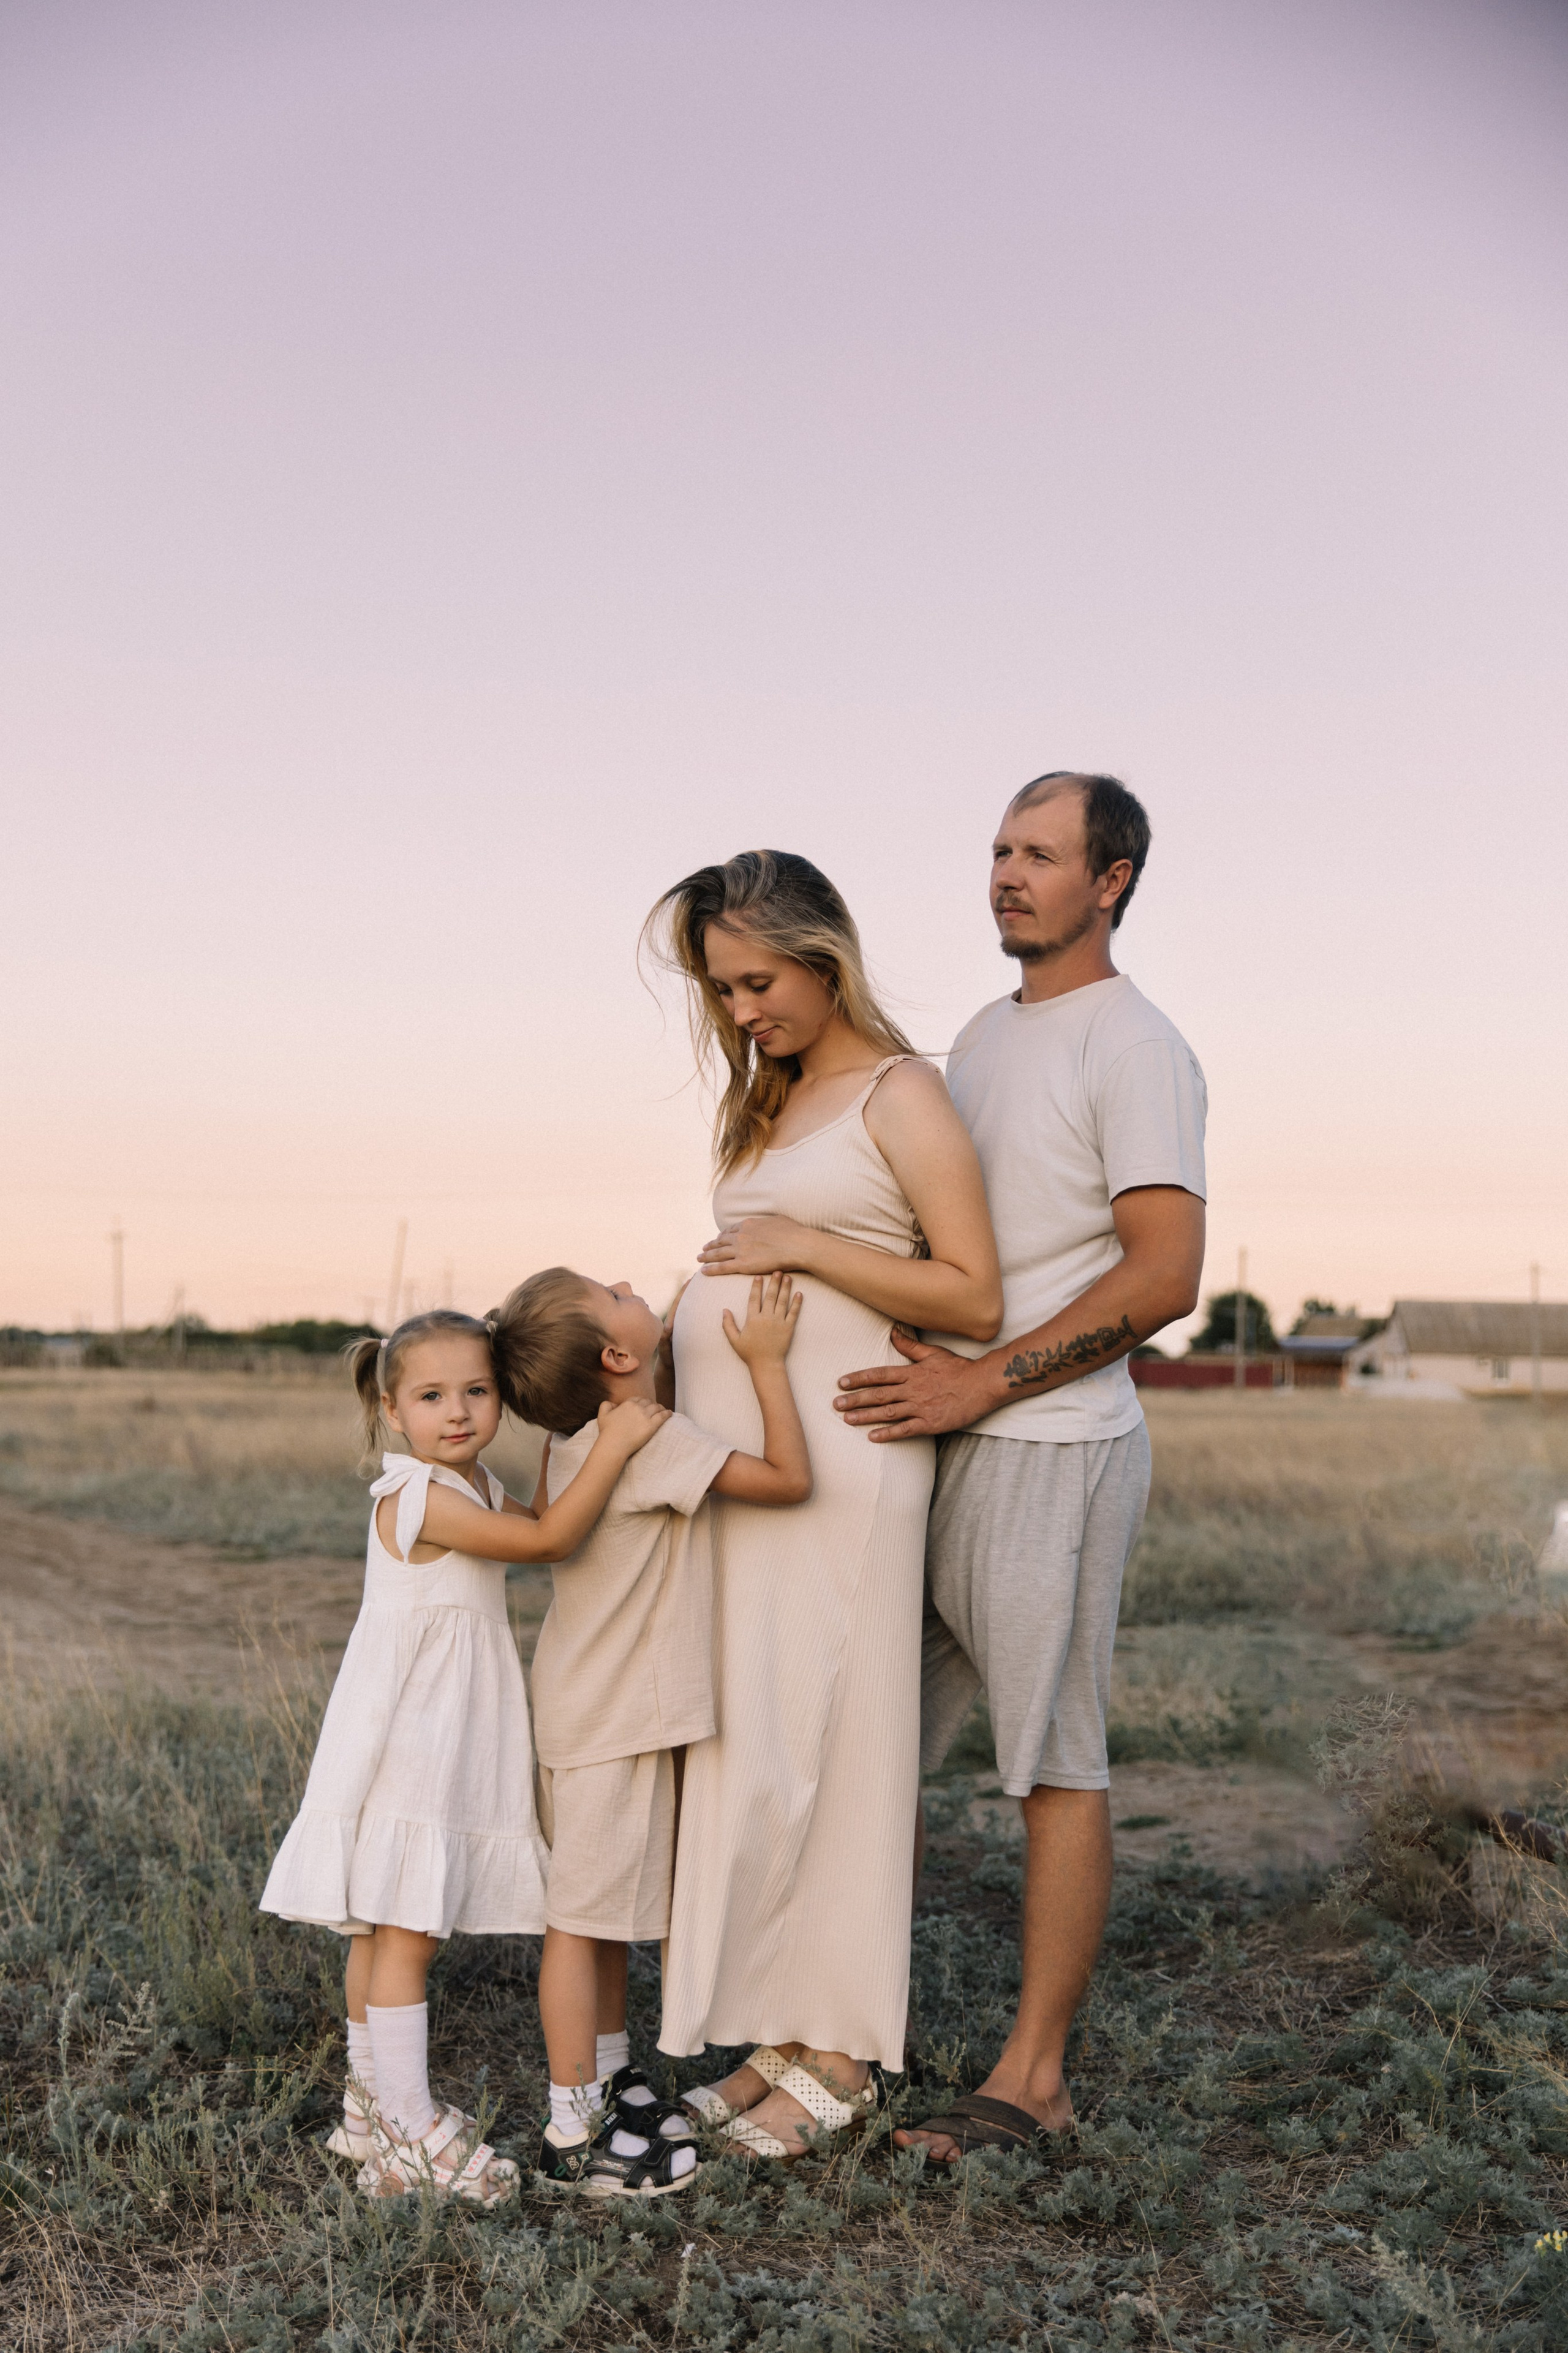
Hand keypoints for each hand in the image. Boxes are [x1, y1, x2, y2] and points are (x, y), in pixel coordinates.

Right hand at [594, 1397, 670, 1458]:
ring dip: (660, 1407)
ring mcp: (645, 1416)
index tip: (644, 1405)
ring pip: (657, 1407)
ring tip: (663, 1410)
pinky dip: (667, 1413)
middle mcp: (637, 1408)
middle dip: (651, 1404)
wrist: (614, 1444)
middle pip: (648, 1402)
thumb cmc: (607, 1432)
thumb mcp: (602, 1415)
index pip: (637, 1399)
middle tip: (654, 1408)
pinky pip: (662, 1416)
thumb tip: (615, 1404)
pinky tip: (670, 1414)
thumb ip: (606, 1405)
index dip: (641, 1402)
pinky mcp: (652, 1426)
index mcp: (627, 1404)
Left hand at [698, 1215, 814, 1277]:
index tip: (719, 1238)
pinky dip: (711, 1269)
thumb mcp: (778, 1220)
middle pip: (721, 1241)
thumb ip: (768, 1222)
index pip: (731, 1230)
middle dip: (711, 1245)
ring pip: (718, 1253)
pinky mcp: (742, 1264)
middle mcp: (741, 1235)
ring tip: (699, 1259)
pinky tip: (703, 1271)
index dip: (723, 1235)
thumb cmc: (793, 1233)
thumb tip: (769, 1223)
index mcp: (749, 1224)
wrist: (797, 1245)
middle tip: (704, 1248)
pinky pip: (722, 1267)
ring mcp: (740, 1250)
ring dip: (707, 1256)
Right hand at [721, 1273, 802, 1365]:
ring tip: (788, 1277)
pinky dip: (797, 1303)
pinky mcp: (788, 1328)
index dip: (756, 1286)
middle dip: (774, 1282)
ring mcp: (778, 1322)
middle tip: (777, 1270)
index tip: (759, 1276)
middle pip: (770, 1296)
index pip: (754, 1298)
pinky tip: (799, 1294)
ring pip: (782, 1301)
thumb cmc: (749, 1353)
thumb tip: (724, 1310)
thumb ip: (728, 1324)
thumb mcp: (734, 1340)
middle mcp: (766, 1318)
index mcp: (752, 1319)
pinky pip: (793, 1313)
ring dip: (785, 1288)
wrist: (766, 1365)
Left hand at [833, 1329, 994, 1440]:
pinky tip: (872, 1437)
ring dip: (865, 1416)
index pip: (879, 1374)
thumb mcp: (933, 1353)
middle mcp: (912, 1389)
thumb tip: (893, 1332)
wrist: (982, 1385)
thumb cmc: (959, 1368)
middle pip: (878, 1394)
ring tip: (846, 1420)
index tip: (841, 1383)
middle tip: (835, 1404)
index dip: (859, 1378)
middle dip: (855, 1399)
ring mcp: (921, 1407)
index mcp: (912, 1372)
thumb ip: (910, 1346)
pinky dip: (888, 1434)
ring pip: (888, 1412)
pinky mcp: (930, 1423)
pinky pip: (905, 1429)